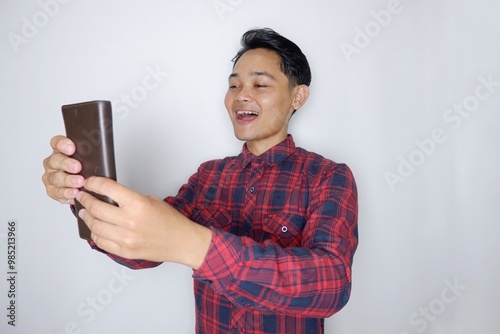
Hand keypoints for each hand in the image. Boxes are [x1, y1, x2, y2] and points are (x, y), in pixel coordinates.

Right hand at [42, 136, 84, 203]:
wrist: (81, 189)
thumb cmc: (85, 170)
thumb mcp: (88, 160)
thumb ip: (90, 156)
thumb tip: (101, 155)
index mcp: (60, 151)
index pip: (57, 142)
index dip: (63, 144)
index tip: (72, 148)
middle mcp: (53, 163)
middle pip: (56, 160)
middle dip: (67, 164)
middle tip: (77, 167)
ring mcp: (51, 177)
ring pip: (56, 177)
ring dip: (68, 180)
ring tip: (80, 182)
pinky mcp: (52, 191)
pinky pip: (57, 192)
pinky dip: (67, 192)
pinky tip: (75, 192)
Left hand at [77, 177, 211, 268]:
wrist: (182, 242)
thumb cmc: (170, 221)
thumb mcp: (151, 201)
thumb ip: (129, 199)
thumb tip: (108, 197)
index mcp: (137, 204)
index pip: (107, 188)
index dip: (93, 183)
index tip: (89, 182)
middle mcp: (130, 221)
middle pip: (96, 208)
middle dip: (85, 200)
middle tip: (82, 196)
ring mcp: (126, 238)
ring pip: (95, 226)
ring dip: (87, 217)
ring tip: (85, 212)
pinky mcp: (125, 251)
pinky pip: (101, 242)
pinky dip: (95, 234)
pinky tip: (95, 228)